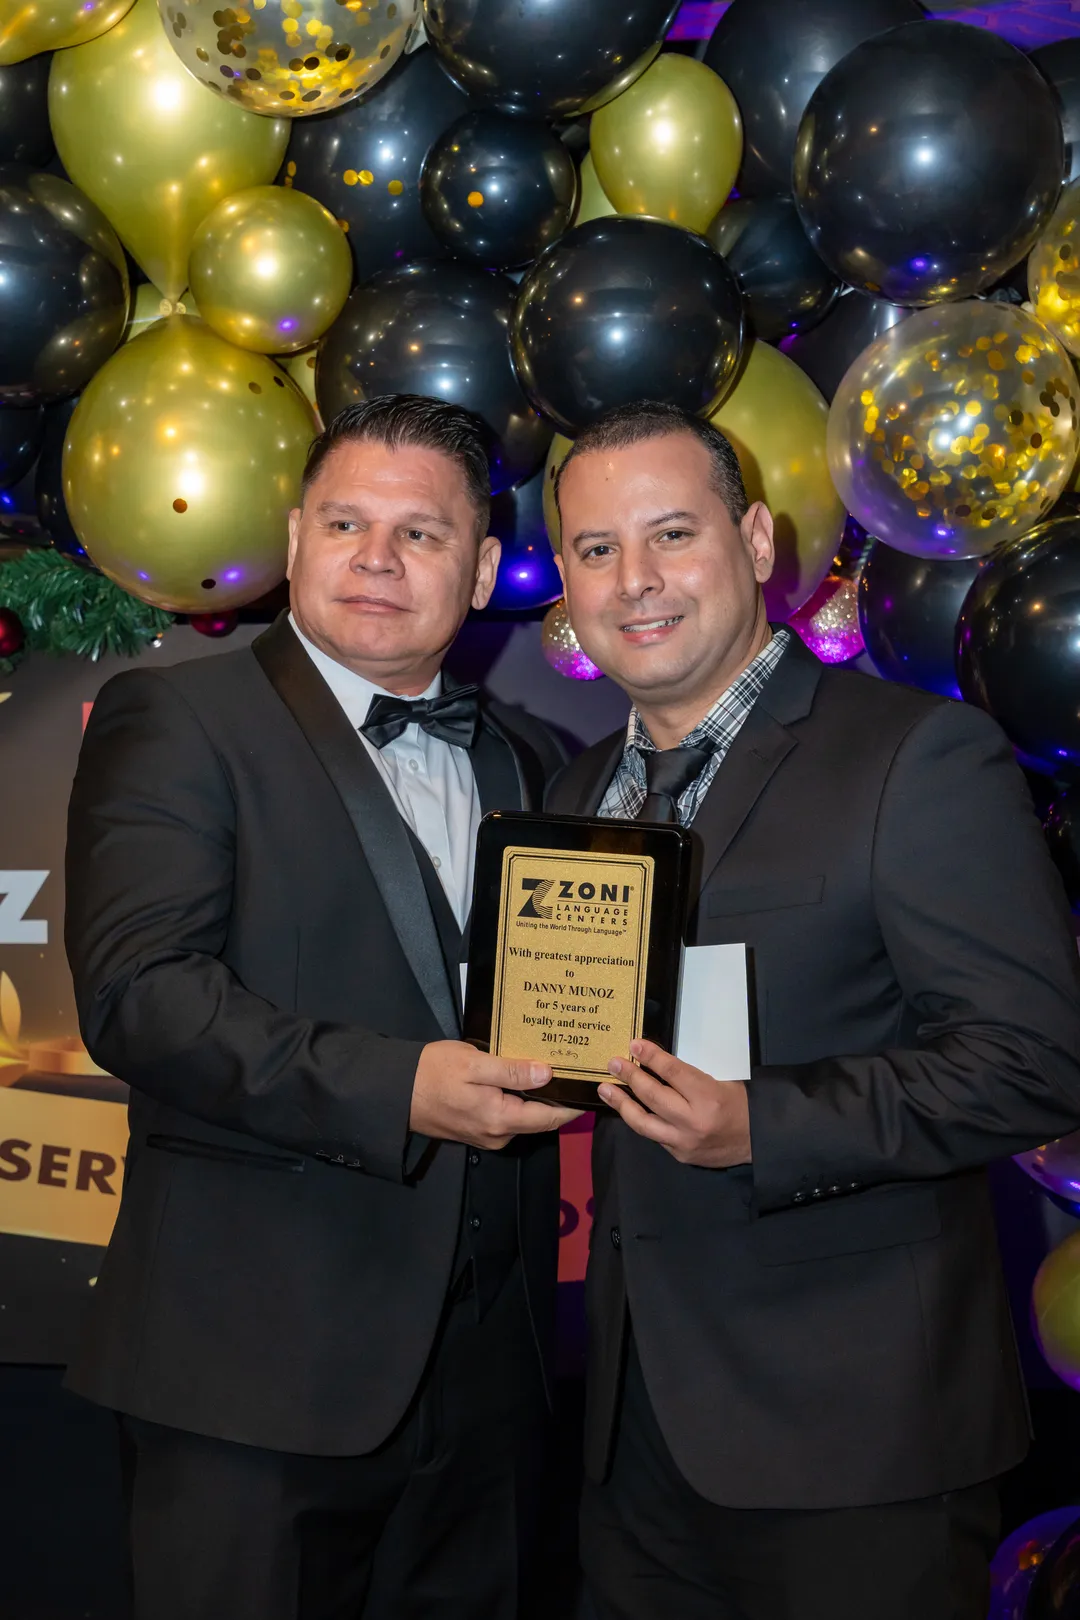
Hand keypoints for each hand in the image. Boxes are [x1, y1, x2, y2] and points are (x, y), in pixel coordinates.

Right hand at [410, 1040, 580, 1150]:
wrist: (395, 1091)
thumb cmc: (432, 1073)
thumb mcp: (474, 1064)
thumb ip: (512, 1071)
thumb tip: (547, 1075)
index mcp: (501, 1119)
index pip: (551, 1117)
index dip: (574, 1105)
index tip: (593, 1089)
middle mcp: (498, 1134)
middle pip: (539, 1118)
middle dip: (559, 1098)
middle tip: (574, 1070)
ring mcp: (486, 1135)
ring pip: (523, 1117)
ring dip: (538, 1098)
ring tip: (552, 1069)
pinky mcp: (476, 1129)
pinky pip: (507, 1116)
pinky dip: (519, 1100)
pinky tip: (522, 1079)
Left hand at [597, 1040, 750, 1168]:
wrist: (757, 1142)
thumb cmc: (740, 1106)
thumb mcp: (720, 1082)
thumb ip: (686, 1077)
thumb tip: (654, 1064)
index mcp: (708, 1097)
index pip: (672, 1072)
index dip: (651, 1057)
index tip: (634, 1045)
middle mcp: (693, 1121)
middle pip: (653, 1096)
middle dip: (630, 1077)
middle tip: (613, 1064)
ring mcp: (684, 1142)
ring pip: (644, 1122)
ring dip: (622, 1104)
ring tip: (605, 1090)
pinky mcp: (679, 1155)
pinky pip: (654, 1135)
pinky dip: (639, 1121)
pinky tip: (627, 1110)